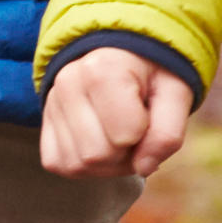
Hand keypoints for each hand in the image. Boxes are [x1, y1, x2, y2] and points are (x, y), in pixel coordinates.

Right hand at [39, 48, 195, 178]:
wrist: (125, 54)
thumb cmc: (154, 73)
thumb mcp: (177, 92)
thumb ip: (167, 132)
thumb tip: (144, 168)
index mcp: (103, 69)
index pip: (125, 136)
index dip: (146, 136)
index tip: (148, 114)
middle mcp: (68, 83)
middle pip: (98, 155)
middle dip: (126, 154)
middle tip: (136, 129)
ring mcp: (51, 102)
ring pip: (78, 165)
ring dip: (107, 163)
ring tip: (118, 133)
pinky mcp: (44, 122)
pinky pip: (60, 164)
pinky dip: (85, 164)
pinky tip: (99, 141)